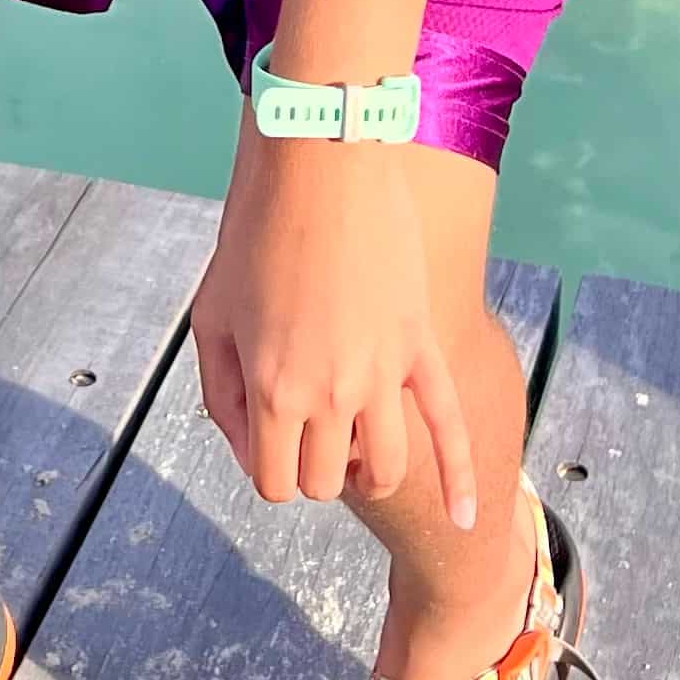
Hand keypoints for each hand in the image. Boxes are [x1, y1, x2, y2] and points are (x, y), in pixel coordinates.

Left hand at [190, 126, 476, 527]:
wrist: (319, 162)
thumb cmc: (254, 234)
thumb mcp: (211, 317)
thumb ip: (221, 393)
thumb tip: (247, 447)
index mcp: (271, 389)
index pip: (276, 483)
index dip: (269, 469)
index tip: (268, 437)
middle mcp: (330, 394)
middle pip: (326, 482)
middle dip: (311, 468)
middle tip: (305, 427)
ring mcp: (382, 375)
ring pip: (386, 469)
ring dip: (368, 472)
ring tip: (357, 448)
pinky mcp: (420, 347)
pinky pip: (449, 425)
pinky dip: (461, 479)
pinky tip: (468, 516)